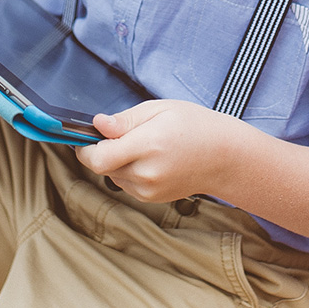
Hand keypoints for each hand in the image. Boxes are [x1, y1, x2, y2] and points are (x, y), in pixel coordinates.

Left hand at [76, 99, 247, 202]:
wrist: (224, 157)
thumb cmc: (195, 126)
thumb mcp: (159, 109)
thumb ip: (125, 120)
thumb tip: (97, 124)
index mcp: (148, 145)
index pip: (98, 157)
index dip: (85, 148)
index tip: (84, 137)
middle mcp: (146, 172)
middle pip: (103, 166)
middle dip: (103, 150)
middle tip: (122, 134)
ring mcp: (149, 189)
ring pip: (112, 175)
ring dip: (116, 161)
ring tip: (142, 145)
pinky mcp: (151, 198)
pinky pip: (125, 183)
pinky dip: (128, 171)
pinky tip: (149, 159)